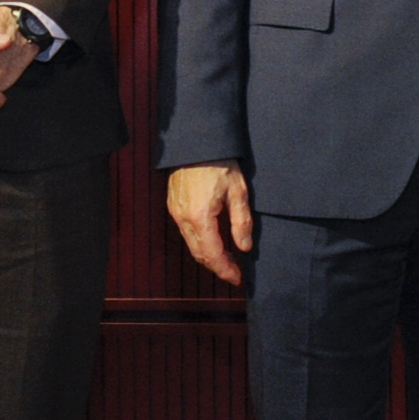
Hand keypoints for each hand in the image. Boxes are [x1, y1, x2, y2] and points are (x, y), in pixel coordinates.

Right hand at [167, 162, 254, 285]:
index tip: (238, 278)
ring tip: (227, 259)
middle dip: (217, 267)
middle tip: (235, 273)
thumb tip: (244, 247)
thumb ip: (241, 222)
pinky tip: (213, 241)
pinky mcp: (174, 205)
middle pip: (199, 254)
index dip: (226, 270)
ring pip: (191, 244)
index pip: (213, 254)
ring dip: (208, 256)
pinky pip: (186, 232)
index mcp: (200, 217)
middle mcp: (183, 218)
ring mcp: (176, 212)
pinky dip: (200, 243)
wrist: (197, 141)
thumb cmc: (220, 162)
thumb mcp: (238, 191)